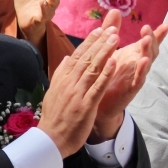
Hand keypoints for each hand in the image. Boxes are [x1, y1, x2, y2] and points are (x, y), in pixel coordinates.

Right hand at [38, 16, 120, 156]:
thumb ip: (61, 74)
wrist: (51, 139)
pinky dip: (105, 74)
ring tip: (115, 38)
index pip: (77, 55)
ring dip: (105, 52)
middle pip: (86, 58)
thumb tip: (67, 58)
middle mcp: (69, 83)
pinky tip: (113, 63)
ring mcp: (77, 93)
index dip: (89, 42)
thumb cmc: (54, 117)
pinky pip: (97, 87)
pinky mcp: (85, 105)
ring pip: (93, 68)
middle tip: (112, 28)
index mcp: (62, 79)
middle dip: (100, 42)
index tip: (100, 30)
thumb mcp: (54, 91)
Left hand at [92, 20, 167, 141]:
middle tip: (147, 29)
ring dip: (148, 52)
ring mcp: (136, 76)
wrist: (97, 100)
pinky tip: (143, 62)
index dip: (159, 34)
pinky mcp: (130, 89)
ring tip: (148, 41)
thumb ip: (112, 29)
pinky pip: (138, 79)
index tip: (167, 24)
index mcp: (134, 54)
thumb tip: (116, 10)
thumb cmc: (106, 72)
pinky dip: (141, 70)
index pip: (149, 42)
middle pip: (151, 51)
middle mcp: (138, 64)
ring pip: (146, 64)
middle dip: (152, 40)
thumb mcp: (108, 48)